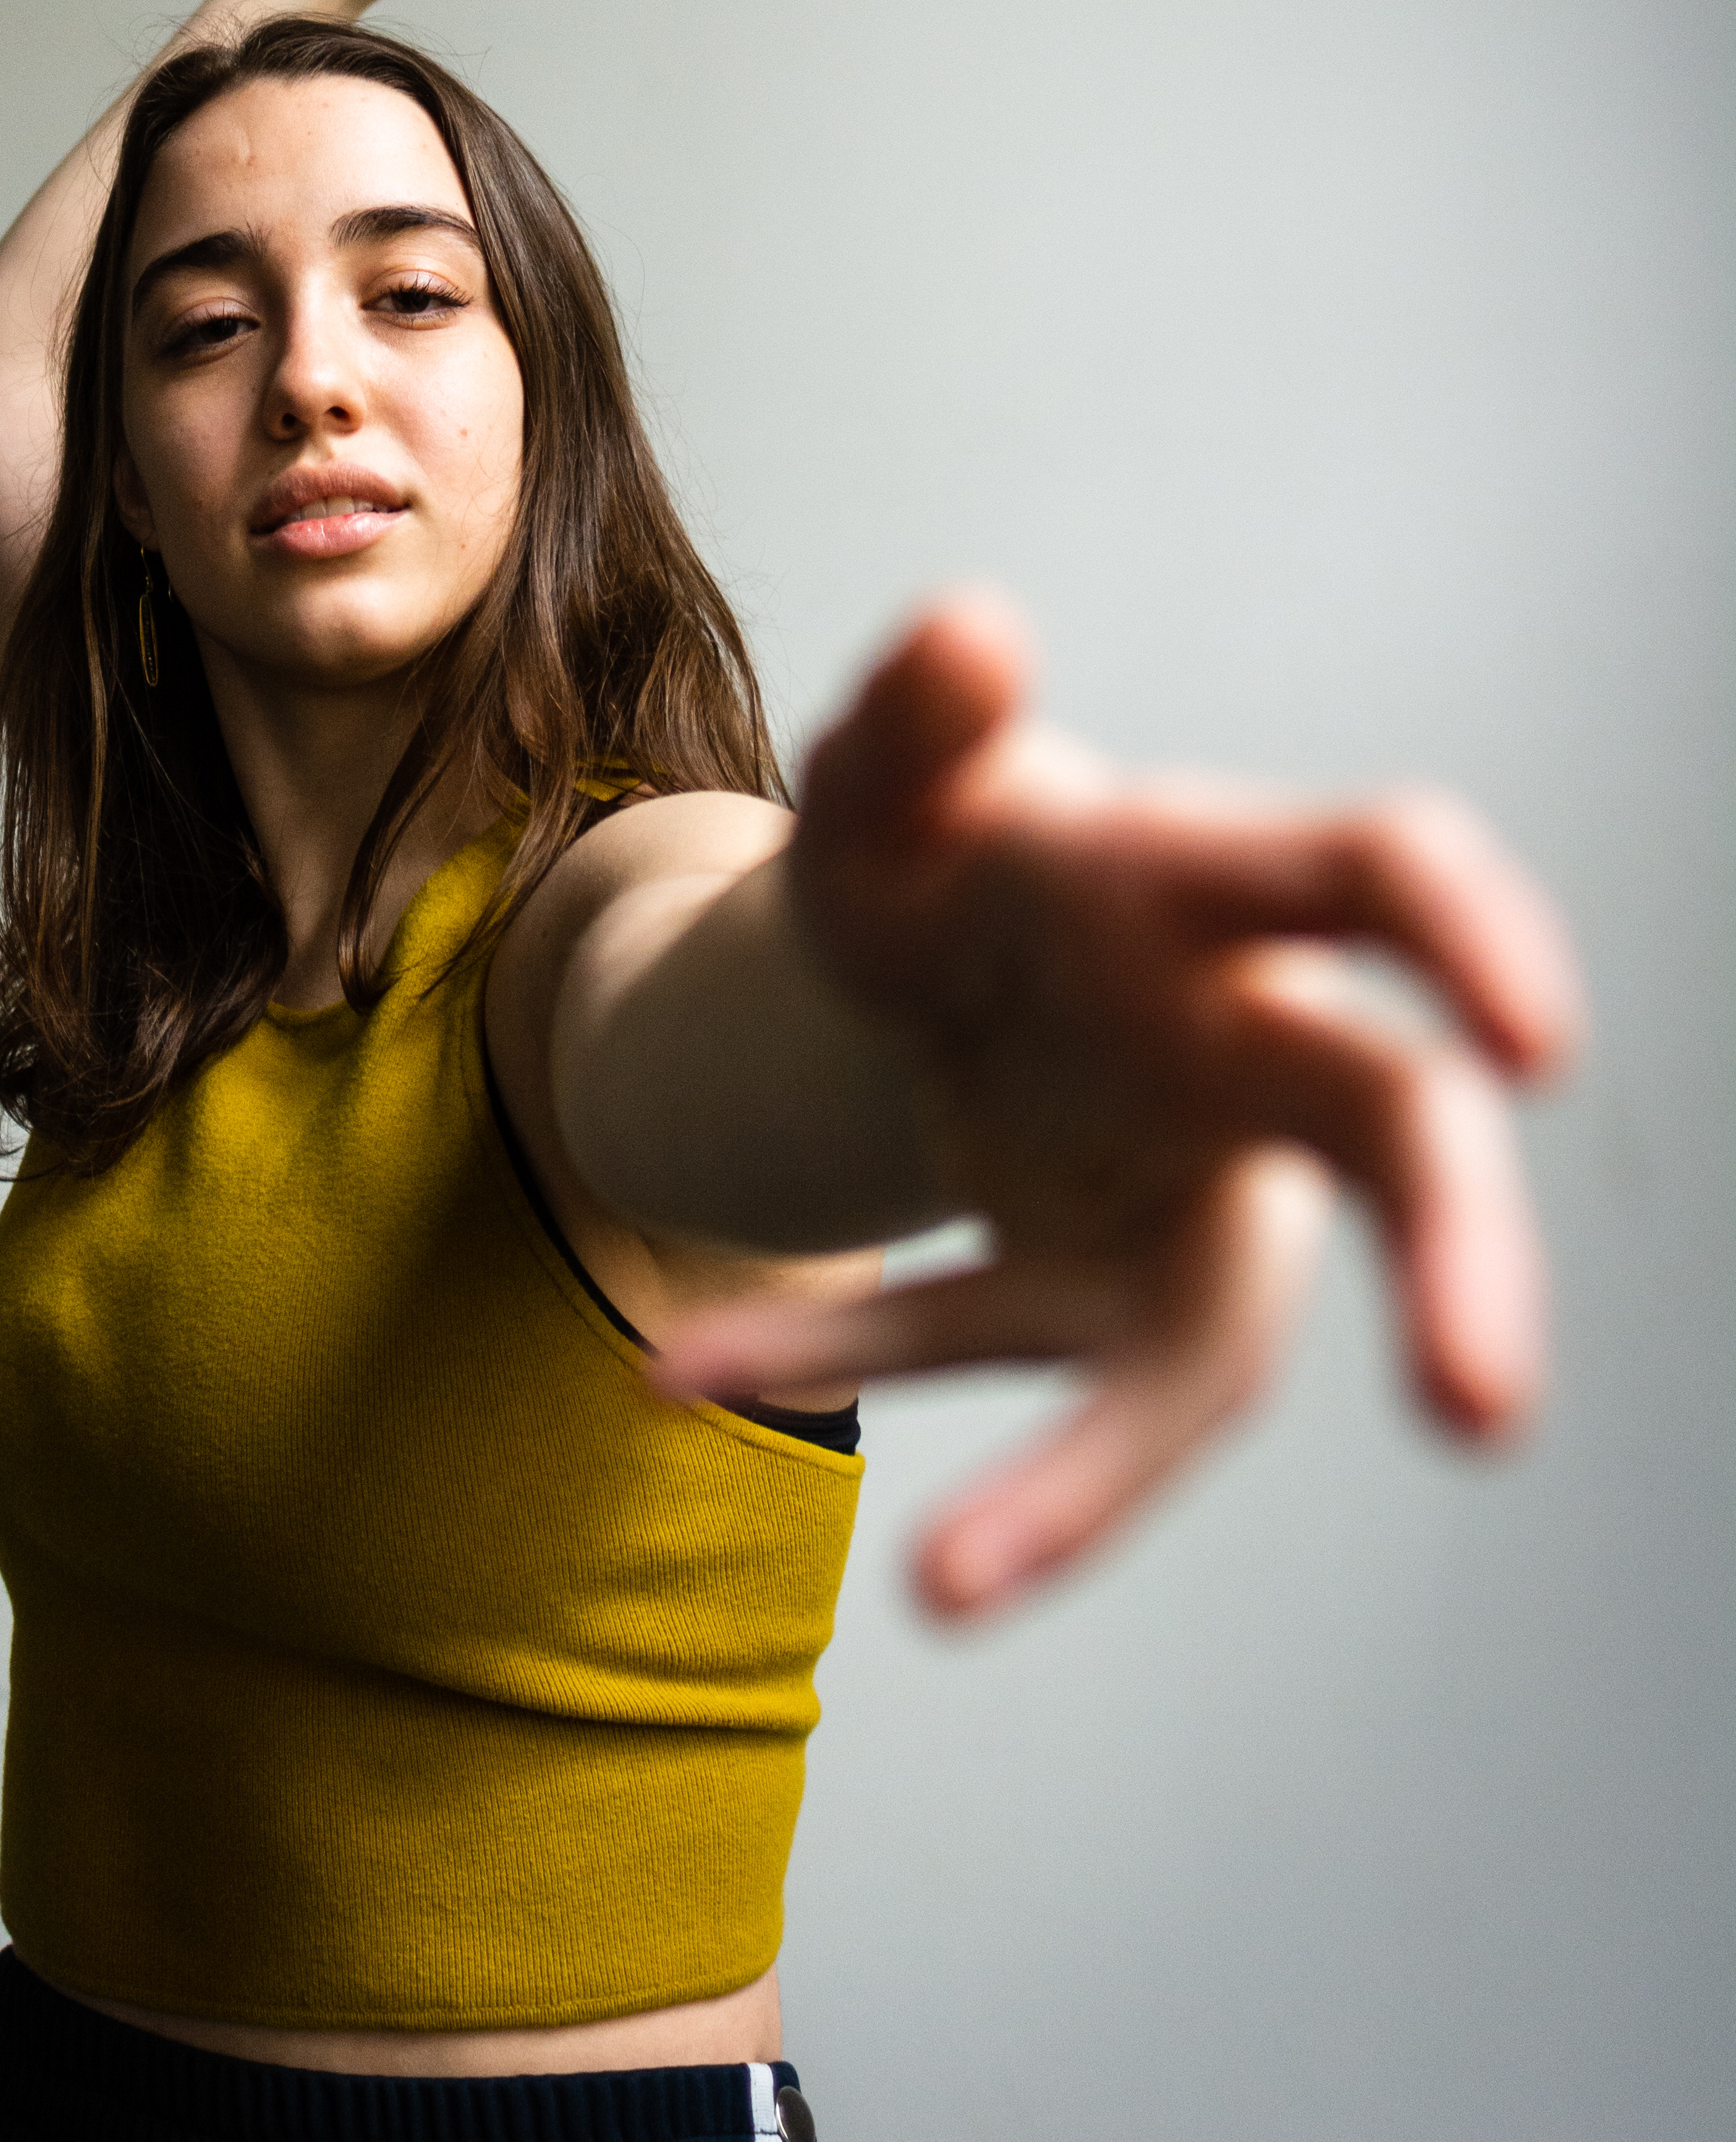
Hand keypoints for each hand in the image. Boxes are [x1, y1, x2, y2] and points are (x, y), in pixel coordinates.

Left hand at [659, 595, 1581, 1620]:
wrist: (911, 943)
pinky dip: (840, 1352)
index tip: (1535, 1043)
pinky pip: (984, 1345)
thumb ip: (914, 711)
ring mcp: (1182, 1194)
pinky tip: (682, 1365)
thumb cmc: (944, 843)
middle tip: (1484, 1407)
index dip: (1479, 942)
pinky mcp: (1091, 1293)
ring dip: (1090, 1479)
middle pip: (1395, 1142)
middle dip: (1460, 1266)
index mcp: (1210, 889)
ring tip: (945, 1590)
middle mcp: (1242, 1052)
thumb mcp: (889, 777)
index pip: (1382, 877)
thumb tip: (971, 627)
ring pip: (1200, 1350)